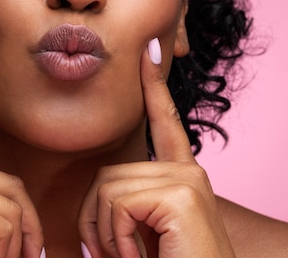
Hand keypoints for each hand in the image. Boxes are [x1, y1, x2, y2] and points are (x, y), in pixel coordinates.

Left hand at [77, 38, 235, 257]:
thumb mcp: (143, 235)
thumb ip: (128, 205)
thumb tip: (106, 191)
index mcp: (181, 180)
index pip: (164, 123)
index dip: (155, 86)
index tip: (150, 51)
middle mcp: (189, 173)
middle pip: (108, 173)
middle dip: (97, 220)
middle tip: (118, 255)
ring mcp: (188, 180)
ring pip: (107, 188)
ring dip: (105, 235)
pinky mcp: (182, 194)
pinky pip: (117, 204)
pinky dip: (115, 240)